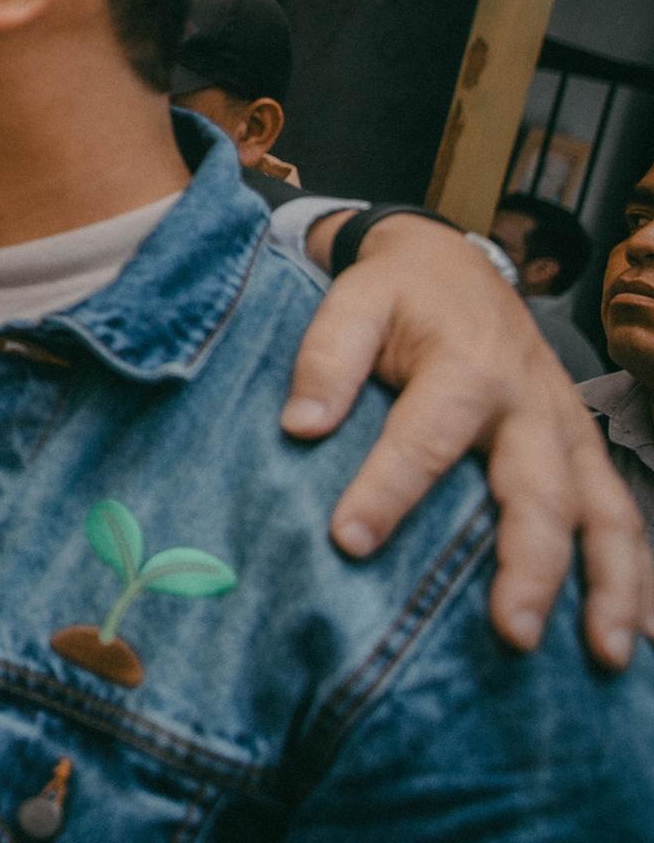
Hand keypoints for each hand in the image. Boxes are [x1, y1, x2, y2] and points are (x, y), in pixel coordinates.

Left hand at [287, 211, 650, 667]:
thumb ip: (325, 358)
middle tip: (512, 631)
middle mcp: (531, 405)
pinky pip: (624, 516)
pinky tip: (637, 636)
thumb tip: (299, 426)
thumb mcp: (353, 300)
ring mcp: (568, 432)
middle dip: (530, 565)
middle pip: (538, 492)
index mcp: (466, 366)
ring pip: (605, 513)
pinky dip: (639, 577)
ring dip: (610, 585)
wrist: (456, 264)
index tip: (351, 542)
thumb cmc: (398, 294)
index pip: (426, 437)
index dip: (388, 490)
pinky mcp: (585, 452)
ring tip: (603, 654)